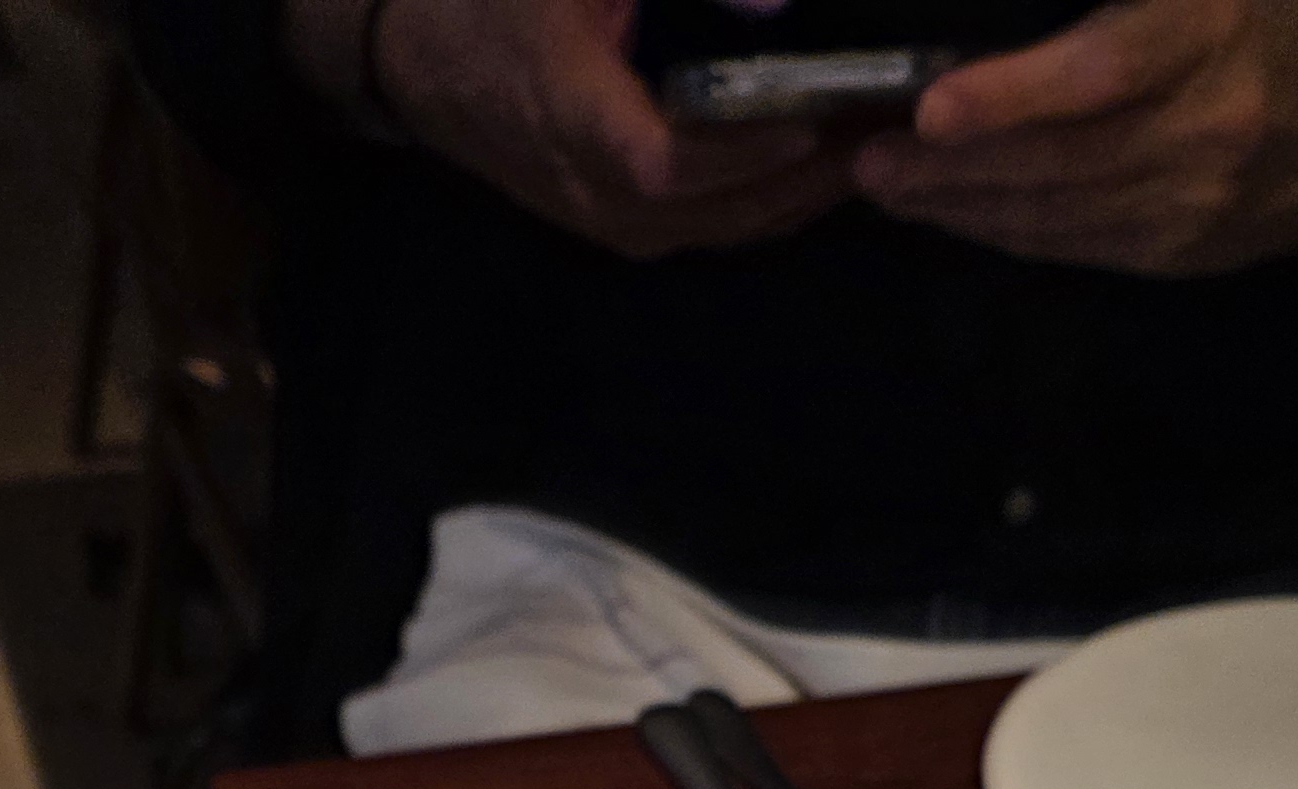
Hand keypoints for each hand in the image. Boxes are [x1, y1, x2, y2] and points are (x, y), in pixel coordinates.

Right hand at [334, 0, 861, 257]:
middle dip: (803, 179)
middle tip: (884, 133)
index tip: (815, 119)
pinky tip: (813, 173)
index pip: (662, 163)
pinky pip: (699, 230)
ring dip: (794, 199)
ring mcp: (594, 213)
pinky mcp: (607, 220)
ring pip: (711, 230)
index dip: (741, 152)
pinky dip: (762, 206)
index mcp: (565, 111)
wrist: (413, 49)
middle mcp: (583, 184)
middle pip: (708, 212)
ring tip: (869, 152)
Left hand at [851, 0, 1297, 277]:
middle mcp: (1206, 125)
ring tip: (886, 183)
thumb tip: (1002, 14)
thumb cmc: (1260, 27)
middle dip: (951, 164)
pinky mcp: (1173, 253)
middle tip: (871, 155)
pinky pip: (1066, 244)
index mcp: (1210, 34)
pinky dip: (998, 228)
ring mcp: (1190, 201)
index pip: (1100, 72)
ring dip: (957, 204)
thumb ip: (1122, 3)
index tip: (933, 105)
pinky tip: (949, 209)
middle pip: (1057, 157)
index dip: (1012, 95)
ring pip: (1051, 212)